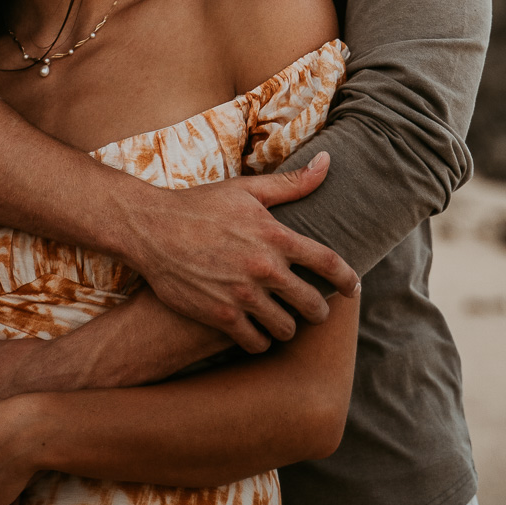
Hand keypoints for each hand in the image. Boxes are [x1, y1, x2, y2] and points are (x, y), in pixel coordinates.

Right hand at [120, 151, 360, 353]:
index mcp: (275, 236)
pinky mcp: (220, 316)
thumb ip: (291, 183)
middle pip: (312, 304)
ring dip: (288, 327)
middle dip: (319, 311)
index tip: (354, 288)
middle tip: (315, 311)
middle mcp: (264, 268)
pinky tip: (257, 332)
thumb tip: (327, 162)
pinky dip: (260, 341)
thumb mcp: (246, 189)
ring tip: (284, 322)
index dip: (348, 279)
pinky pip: (255, 342)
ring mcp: (242, 295)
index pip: (328, 263)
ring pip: (285, 328)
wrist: (151, 229)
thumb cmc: (200, 206)